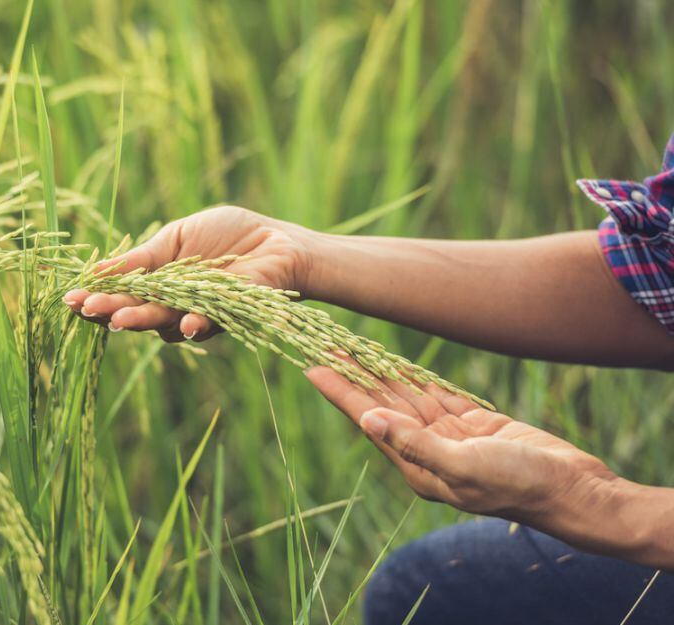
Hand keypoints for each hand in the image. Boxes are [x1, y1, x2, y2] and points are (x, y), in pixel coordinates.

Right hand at [64, 205, 317, 341]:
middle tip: (89, 309)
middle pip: (135, 312)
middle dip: (110, 311)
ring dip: (143, 320)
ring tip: (121, 318)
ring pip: (164, 323)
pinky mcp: (227, 316)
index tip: (71, 298)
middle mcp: (172, 305)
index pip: (120, 294)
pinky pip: (206, 324)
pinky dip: (194, 324)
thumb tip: (97, 270)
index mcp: (157, 283)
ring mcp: (197, 314)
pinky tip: (183, 323)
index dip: (96, 297)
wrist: (276, 241)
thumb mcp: (176, 238)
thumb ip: (143, 258)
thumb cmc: (228, 235)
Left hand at [304, 365, 616, 521]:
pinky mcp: (474, 426)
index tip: (313, 367)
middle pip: (381, 405)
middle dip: (354, 376)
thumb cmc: (519, 484)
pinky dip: (416, 378)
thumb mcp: (464, 465)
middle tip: (325, 345)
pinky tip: (396, 364)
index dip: (340, 392)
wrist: (572, 490)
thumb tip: (369, 421)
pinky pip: (437, 396)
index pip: (368, 421)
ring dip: (381, 373)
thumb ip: (415, 444)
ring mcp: (450, 438)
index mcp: (417, 466)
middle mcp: (427, 451)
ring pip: (407, 398)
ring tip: (352, 347)